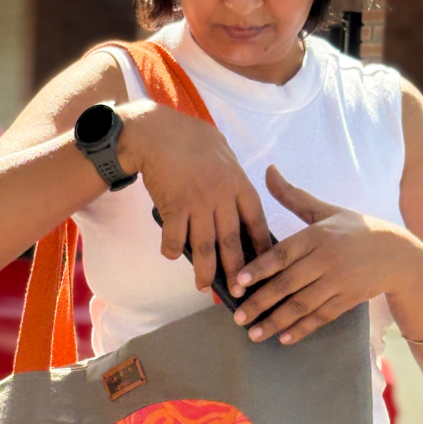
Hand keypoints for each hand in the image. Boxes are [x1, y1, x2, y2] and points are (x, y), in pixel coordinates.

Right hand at [118, 101, 272, 290]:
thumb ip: (232, 178)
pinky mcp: (173, 207)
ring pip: (204, 246)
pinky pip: (174, 238)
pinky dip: (172, 249)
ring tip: (203, 287)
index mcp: (238, 182)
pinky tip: (171, 255)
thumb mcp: (223, 152)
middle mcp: (221, 196)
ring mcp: (197, 203)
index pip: (256, 220)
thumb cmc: (190, 138)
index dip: (260, 245)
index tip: (266, 263)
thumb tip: (238, 200)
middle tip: (239, 291)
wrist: (156, 132)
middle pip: (231, 241)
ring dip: (204, 270)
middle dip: (236, 270)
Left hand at [231, 166, 413, 343]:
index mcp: (317, 235)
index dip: (259, 268)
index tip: (238, 282)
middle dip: (260, 302)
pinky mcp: (348, 299)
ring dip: (276, 322)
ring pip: (302, 305)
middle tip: (237, 317)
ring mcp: (338, 281)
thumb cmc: (355, 229)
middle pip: (287, 283)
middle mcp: (326, 259)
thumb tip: (268, 170)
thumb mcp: (325, 210)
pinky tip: (283, 339)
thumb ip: (293, 196)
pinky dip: (302, 329)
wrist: (399, 253)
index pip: (282, 253)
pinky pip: (321, 317)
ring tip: (254, 334)